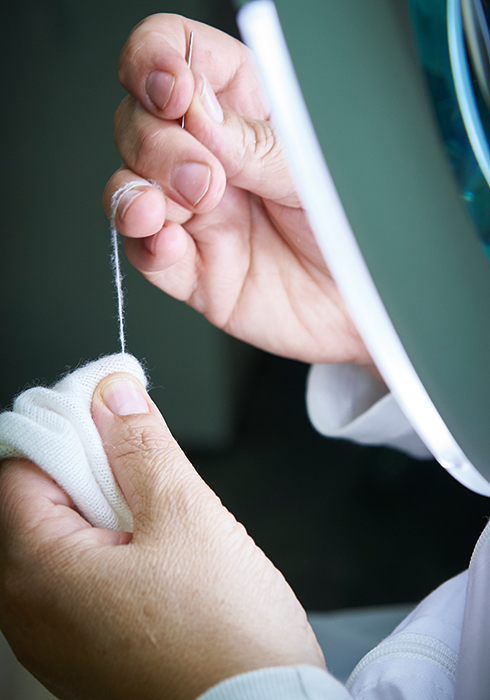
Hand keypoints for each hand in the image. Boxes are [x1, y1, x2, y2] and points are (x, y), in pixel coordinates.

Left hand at [0, 373, 324, 699]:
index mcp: (38, 572)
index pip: (20, 467)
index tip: (109, 413)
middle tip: (142, 461)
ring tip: (157, 510)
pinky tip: (155, 552)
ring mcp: (53, 637)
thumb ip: (141, 447)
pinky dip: (107, 548)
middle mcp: (28, 612)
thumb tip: (113, 395)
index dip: (67, 428)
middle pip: (35, 502)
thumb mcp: (187, 517)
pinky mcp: (83, 651)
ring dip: (103, 508)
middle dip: (89, 468)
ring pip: (60, 539)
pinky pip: (77, 578)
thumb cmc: (227, 638)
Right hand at [103, 14, 372, 368]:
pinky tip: (169, 244)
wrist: (364, 306)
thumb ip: (256, 144)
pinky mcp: (189, 267)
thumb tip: (199, 113)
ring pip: (128, 183)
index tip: (174, 91)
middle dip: (157, 142)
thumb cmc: (357, 228)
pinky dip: (146, 244)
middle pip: (138, 120)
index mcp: (246, 109)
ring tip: (178, 206)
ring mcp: (194, 213)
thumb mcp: (317, 171)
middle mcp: (210, 157)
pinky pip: (144, 251)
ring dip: (137, 190)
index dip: (157, 61)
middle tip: (207, 177)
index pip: (177, 55)